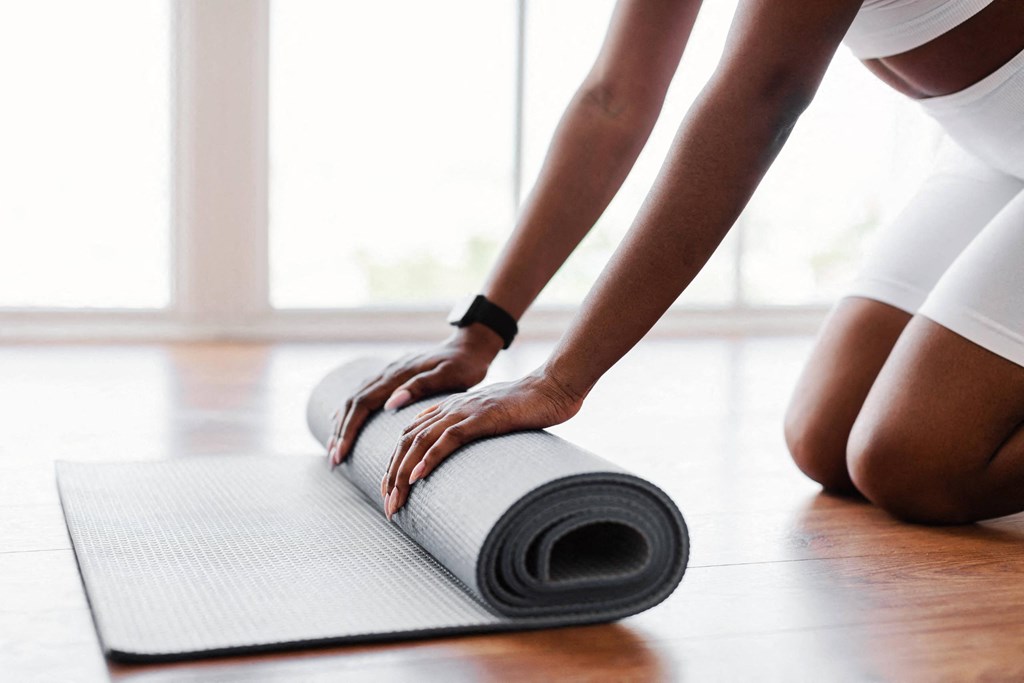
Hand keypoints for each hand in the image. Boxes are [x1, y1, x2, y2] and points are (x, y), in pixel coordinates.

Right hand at [327, 326, 501, 465]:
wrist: (470, 345)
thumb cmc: (465, 364)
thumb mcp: (449, 375)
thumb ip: (420, 387)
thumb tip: (390, 403)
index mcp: (398, 375)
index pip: (363, 404)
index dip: (349, 430)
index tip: (341, 454)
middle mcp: (388, 373)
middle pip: (353, 404)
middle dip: (341, 433)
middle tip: (334, 462)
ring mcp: (388, 373)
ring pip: (355, 399)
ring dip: (342, 425)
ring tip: (335, 451)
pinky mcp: (393, 376)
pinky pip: (363, 394)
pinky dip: (349, 411)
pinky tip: (341, 422)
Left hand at [381, 367, 584, 518]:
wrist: (554, 388)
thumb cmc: (529, 407)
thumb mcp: (492, 420)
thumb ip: (474, 430)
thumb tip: (463, 453)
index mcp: (451, 409)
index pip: (410, 435)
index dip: (396, 462)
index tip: (391, 490)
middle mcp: (451, 408)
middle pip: (406, 441)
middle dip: (392, 475)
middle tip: (388, 506)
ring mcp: (465, 412)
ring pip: (420, 442)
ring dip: (403, 473)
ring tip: (395, 499)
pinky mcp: (481, 417)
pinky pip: (448, 439)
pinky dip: (429, 458)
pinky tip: (417, 478)